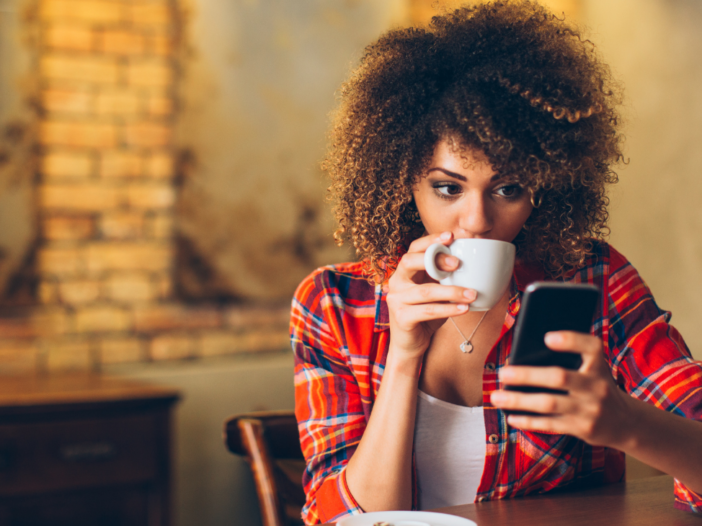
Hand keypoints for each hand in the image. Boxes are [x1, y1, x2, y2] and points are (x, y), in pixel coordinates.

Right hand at [385, 231, 476, 360]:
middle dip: (435, 259)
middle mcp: (396, 282)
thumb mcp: (435, 292)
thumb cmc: (425, 315)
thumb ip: (444, 278)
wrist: (410, 345)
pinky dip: (448, 309)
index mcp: (404, 272)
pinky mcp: (402, 318)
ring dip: (452, 291)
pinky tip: (464, 308)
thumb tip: (473, 263)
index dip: (430, 240)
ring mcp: (396, 300)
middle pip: (410, 261)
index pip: (414, 249)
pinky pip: (428, 310)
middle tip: (458, 263)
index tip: (451, 236)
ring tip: (472, 293)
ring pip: (425, 291)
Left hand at [490, 331, 634, 447]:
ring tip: (496, 397)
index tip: (547, 338)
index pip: (591, 347)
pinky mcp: (582, 429)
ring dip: (519, 400)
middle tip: (502, 373)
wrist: (626, 422)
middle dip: (528, 375)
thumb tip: (524, 356)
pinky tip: (511, 416)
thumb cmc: (597, 386)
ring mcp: (589, 409)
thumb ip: (570, 359)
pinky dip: (528, 421)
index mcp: (599, 365)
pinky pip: (550, 424)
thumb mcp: (593, 369)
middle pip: (559, 377)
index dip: (570, 340)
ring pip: (549, 404)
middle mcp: (597, 386)